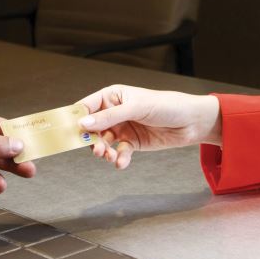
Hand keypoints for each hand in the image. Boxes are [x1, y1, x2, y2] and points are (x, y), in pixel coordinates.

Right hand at [77, 84, 220, 169]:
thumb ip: (110, 117)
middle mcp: (115, 112)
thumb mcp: (137, 108)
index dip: (76, 118)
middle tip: (96, 149)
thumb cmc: (167, 105)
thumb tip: (83, 123)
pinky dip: (119, 158)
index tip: (67, 132)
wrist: (192, 122)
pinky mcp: (133, 143)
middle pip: (93, 127)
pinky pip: (119, 152)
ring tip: (110, 156)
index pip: (87, 106)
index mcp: (113, 96)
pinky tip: (122, 162)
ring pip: (105, 142)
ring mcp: (123, 128)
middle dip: (92, 139)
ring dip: (105, 151)